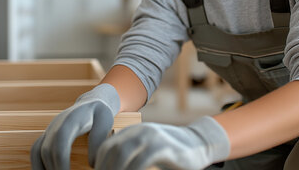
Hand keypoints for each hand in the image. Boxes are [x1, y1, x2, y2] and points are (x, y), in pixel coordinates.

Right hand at [31, 83, 120, 169]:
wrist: (90, 101)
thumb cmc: (100, 114)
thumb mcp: (104, 122)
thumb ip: (98, 140)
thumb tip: (92, 164)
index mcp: (70, 120)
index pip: (60, 144)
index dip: (61, 163)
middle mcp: (55, 124)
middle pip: (46, 150)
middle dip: (52, 169)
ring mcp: (48, 129)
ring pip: (37, 151)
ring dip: (41, 168)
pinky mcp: (46, 135)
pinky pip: (36, 151)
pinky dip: (37, 165)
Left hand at [95, 116, 229, 169]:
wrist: (198, 144)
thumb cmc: (169, 152)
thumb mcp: (146, 151)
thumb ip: (130, 156)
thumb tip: (110, 166)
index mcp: (132, 132)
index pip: (106, 147)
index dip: (99, 164)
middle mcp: (140, 131)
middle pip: (113, 151)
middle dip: (106, 168)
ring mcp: (152, 137)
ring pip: (123, 155)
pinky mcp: (164, 147)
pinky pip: (141, 161)